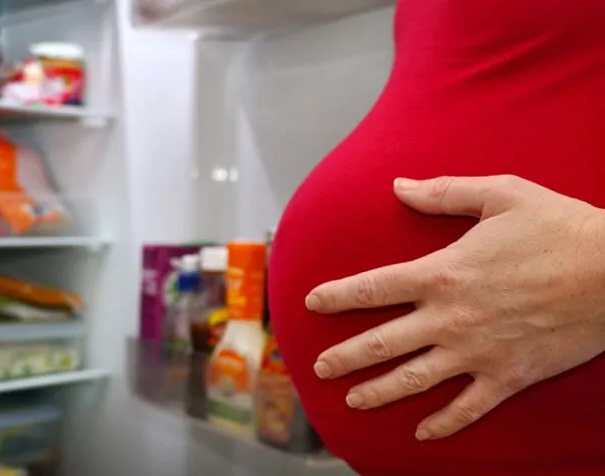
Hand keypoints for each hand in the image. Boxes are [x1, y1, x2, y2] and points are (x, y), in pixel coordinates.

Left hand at [306, 175, 604, 440]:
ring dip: (379, 392)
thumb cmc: (558, 228)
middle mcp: (449, 318)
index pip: (372, 288)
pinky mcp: (508, 376)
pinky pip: (468, 407)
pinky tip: (423, 433)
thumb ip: (443, 193)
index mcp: (442, 273)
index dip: (336, 296)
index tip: (311, 304)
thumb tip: (398, 186)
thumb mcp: (500, 195)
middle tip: (318, 369)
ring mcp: (477, 352)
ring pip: (415, 380)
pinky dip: (444, 423)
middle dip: (345, 357)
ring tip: (352, 401)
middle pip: (382, 342)